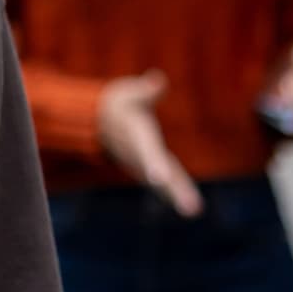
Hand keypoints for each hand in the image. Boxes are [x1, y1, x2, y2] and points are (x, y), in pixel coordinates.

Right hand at [94, 73, 203, 216]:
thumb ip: (146, 90)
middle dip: (174, 191)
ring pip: (164, 184)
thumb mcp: (129, 93)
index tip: (159, 178)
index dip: (153, 164)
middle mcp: (139, 156)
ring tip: (194, 211)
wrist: (98, 122)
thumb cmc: (118, 104)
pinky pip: (166, 183)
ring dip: (178, 196)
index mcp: (136, 136)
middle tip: (191, 208)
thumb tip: (159, 79)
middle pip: (159, 176)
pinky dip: (177, 193)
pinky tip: (192, 208)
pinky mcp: (148, 168)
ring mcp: (143, 165)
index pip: (146, 151)